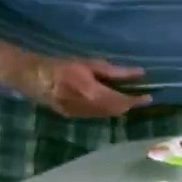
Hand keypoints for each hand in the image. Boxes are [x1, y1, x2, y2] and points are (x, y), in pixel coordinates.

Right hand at [13, 55, 151, 117]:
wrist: (33, 77)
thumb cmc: (62, 66)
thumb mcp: (90, 64)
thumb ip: (115, 72)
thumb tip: (139, 74)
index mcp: (93, 94)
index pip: (122, 101)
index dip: (136, 100)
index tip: (148, 97)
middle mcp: (88, 109)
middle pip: (115, 111)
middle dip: (129, 105)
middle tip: (140, 97)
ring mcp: (79, 115)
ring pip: (106, 115)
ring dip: (118, 108)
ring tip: (128, 98)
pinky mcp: (72, 117)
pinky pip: (95, 115)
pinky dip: (106, 109)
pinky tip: (108, 100)